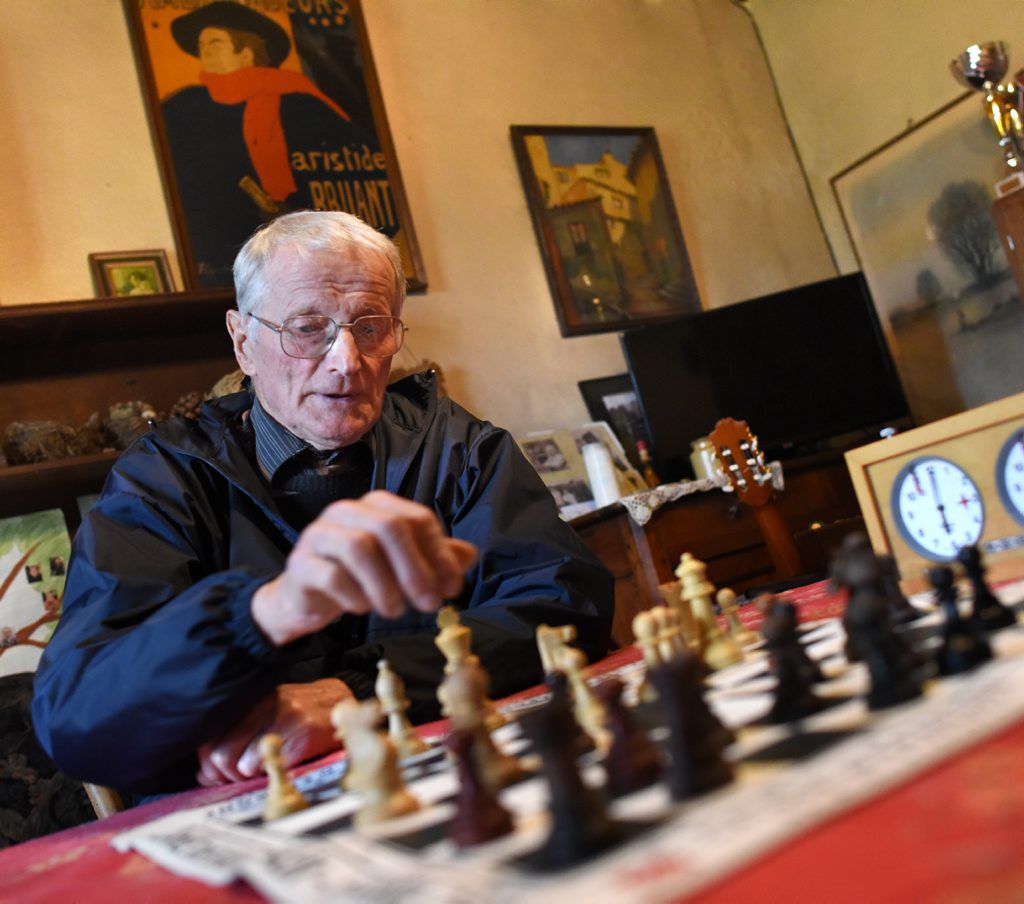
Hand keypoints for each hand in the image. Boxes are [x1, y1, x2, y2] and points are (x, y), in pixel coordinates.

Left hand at [196, 678, 351, 785]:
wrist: (339, 701)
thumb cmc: (296, 713)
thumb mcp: (261, 715)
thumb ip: (232, 739)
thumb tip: (203, 774)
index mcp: (248, 699)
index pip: (210, 737)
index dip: (207, 764)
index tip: (215, 774)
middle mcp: (263, 704)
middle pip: (221, 754)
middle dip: (226, 776)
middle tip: (238, 778)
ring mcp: (284, 716)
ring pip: (244, 765)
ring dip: (251, 776)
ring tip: (264, 769)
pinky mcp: (304, 731)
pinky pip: (273, 766)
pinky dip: (272, 774)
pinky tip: (281, 765)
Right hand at [252, 490, 477, 645]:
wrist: (307, 597)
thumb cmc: (360, 577)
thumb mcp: (402, 566)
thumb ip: (436, 558)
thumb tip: (469, 556)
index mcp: (377, 505)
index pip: (417, 518)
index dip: (439, 554)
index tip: (452, 588)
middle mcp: (348, 511)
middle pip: (389, 527)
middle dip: (415, 569)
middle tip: (429, 604)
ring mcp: (320, 534)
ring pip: (358, 547)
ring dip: (385, 585)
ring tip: (395, 610)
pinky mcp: (300, 564)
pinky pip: (330, 575)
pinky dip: (354, 596)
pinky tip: (362, 609)